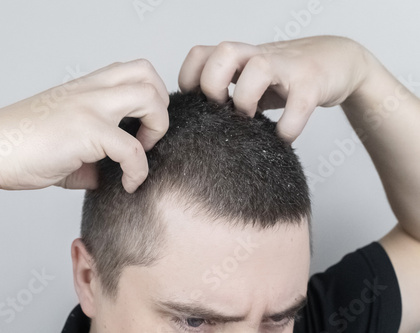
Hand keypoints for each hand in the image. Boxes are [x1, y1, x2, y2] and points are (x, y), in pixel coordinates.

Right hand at [0, 59, 168, 192]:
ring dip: (157, 128)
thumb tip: (112, 176)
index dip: (150, 98)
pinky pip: (132, 148)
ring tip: (142, 154)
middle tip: (149, 135)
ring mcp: (88, 107)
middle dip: (161, 106)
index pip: (133, 72)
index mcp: (85, 88)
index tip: (142, 130)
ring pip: (148, 97)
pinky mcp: (85, 131)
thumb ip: (94, 155)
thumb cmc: (18, 147)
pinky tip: (128, 184)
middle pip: (148, 73)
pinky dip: (139, 170)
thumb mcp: (64, 145)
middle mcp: (90, 91)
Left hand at [178, 36, 375, 142]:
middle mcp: (260, 56)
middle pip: (223, 52)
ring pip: (258, 67)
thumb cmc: (286, 77)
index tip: (197, 104)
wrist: (338, 61)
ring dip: (246, 99)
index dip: (189, 79)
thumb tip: (197, 122)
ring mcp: (287, 66)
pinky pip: (299, 103)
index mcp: (240, 57)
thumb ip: (228, 91)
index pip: (200, 54)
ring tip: (250, 120)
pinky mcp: (313, 82)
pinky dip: (289, 126)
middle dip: (214, 85)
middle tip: (222, 109)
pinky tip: (283, 137)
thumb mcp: (250, 80)